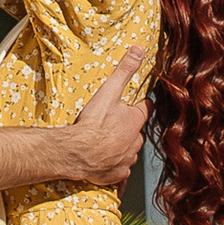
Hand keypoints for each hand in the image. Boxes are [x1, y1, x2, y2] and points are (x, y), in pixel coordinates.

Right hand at [45, 47, 149, 191]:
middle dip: (129, 128)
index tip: (137, 102)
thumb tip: (139, 50)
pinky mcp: (116, 175)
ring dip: (122, 146)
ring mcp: (126, 159)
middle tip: (114, 123)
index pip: (146, 108)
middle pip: (137, 131)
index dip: (141, 104)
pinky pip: (120, 171)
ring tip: (107, 142)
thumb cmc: (93, 123)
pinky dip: (114, 166)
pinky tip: (104, 163)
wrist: (78, 153)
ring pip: (129, 151)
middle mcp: (135, 141)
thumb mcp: (109, 91)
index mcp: (135, 121)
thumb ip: (124, 70)